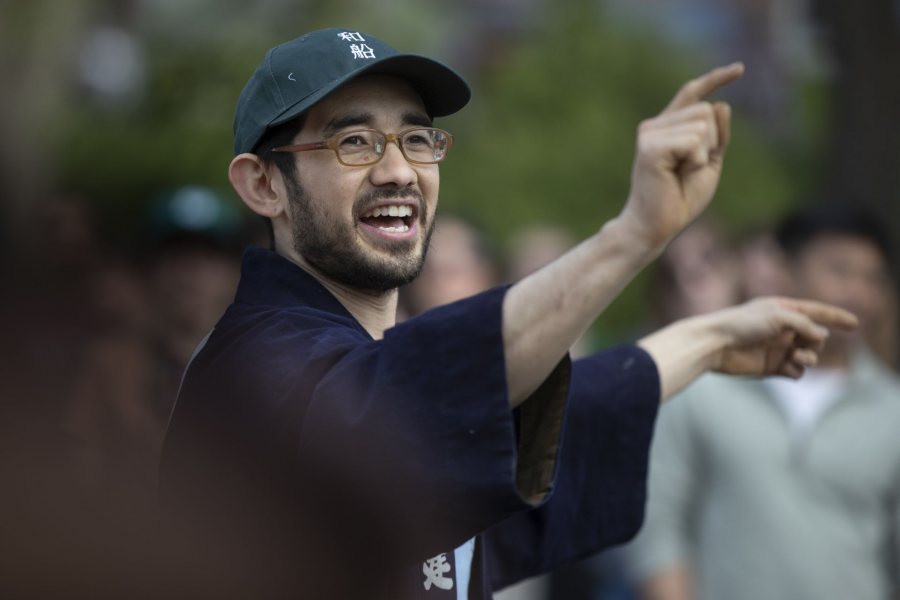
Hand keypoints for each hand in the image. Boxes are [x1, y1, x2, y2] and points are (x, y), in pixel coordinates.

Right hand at [619, 63, 743, 249]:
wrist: (656, 226)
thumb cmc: (680, 199)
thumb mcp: (709, 163)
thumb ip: (717, 135)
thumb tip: (720, 104)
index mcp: (667, 128)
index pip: (693, 93)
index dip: (716, 79)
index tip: (740, 69)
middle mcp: (655, 126)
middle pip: (707, 110)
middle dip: (713, 141)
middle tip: (690, 169)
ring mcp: (650, 133)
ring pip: (703, 124)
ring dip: (704, 153)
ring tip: (682, 173)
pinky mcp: (649, 146)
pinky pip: (694, 140)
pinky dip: (695, 160)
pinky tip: (677, 174)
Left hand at [712, 297, 857, 377]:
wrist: (715, 345)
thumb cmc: (741, 323)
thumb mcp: (777, 315)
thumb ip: (804, 324)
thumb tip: (822, 337)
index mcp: (783, 310)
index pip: (816, 313)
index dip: (836, 317)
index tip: (855, 323)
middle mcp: (783, 330)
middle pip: (816, 338)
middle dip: (816, 342)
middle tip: (803, 344)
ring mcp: (778, 349)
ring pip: (809, 357)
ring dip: (809, 358)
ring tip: (797, 357)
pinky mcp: (771, 367)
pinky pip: (796, 373)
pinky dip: (797, 371)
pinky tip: (787, 367)